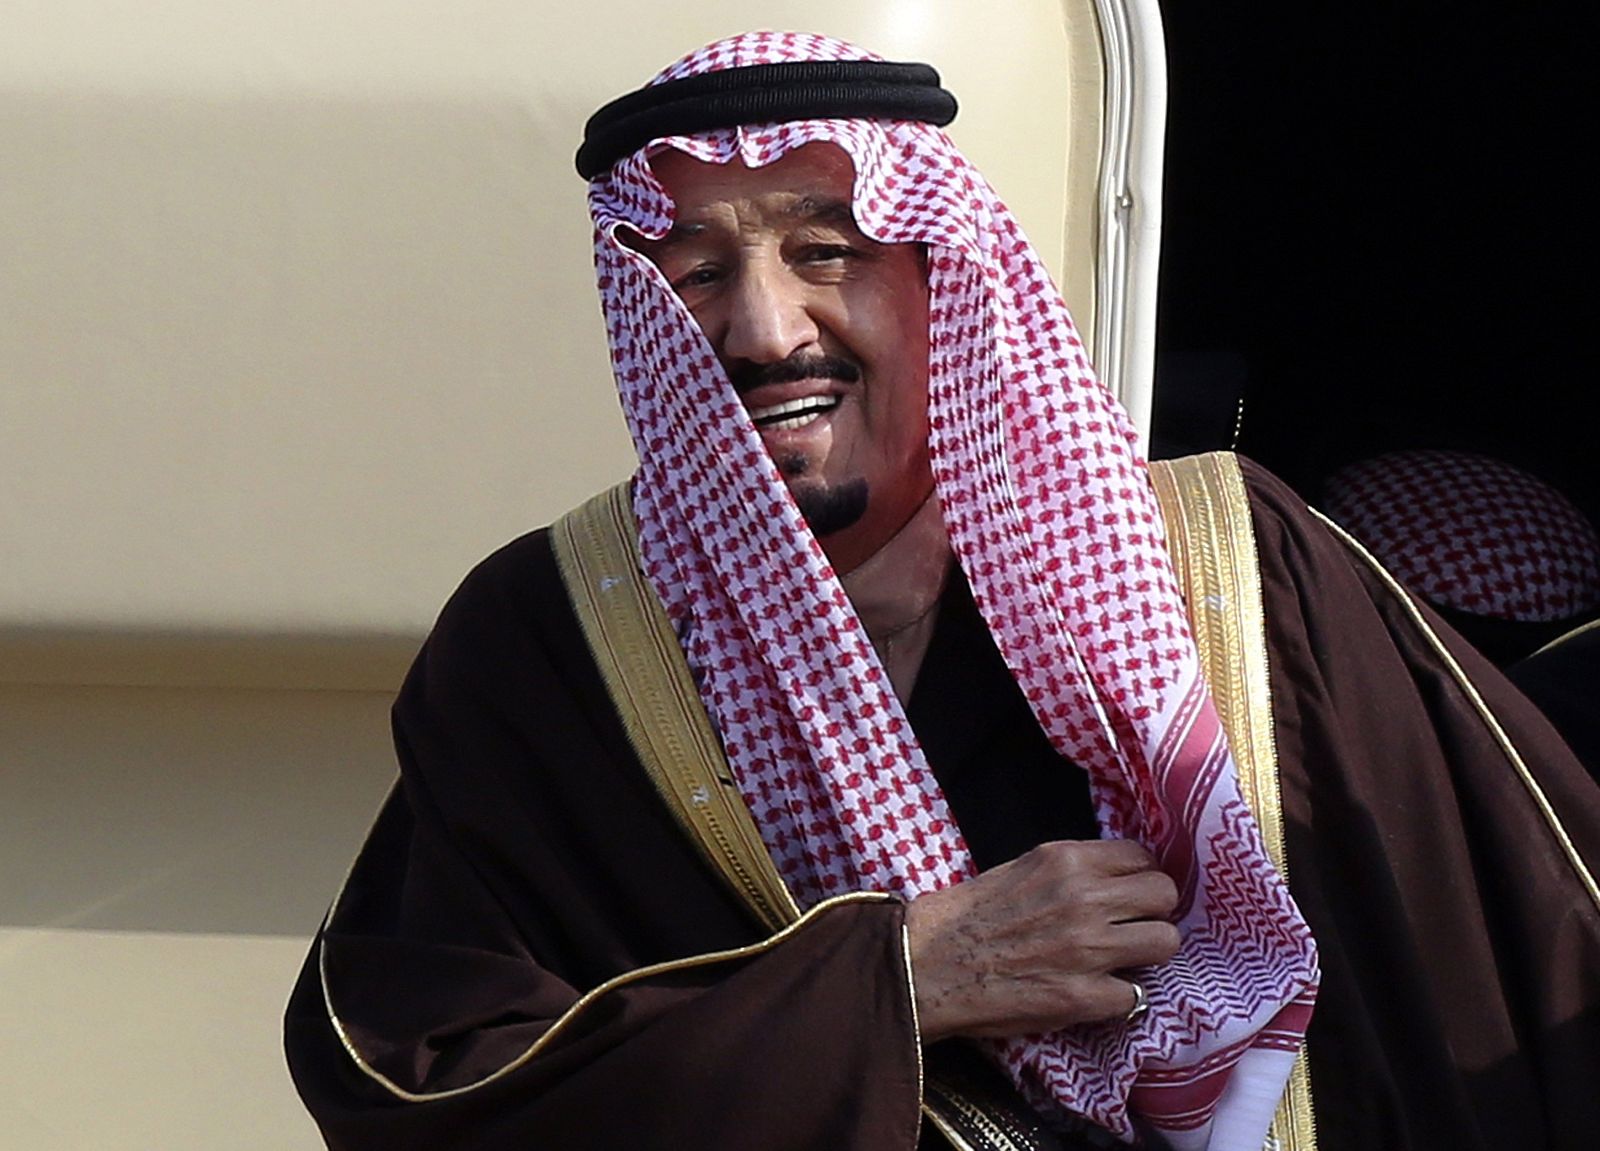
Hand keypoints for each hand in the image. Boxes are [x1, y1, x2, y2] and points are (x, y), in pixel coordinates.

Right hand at [904, 839, 1179, 1042]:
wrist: (927, 964)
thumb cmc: (966, 915)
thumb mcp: (1022, 869)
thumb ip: (1072, 872)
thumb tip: (1116, 882)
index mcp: (1067, 860)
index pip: (1143, 857)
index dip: (1138, 878)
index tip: (1128, 894)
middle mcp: (1085, 898)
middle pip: (1164, 894)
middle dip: (1152, 912)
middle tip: (1131, 927)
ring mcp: (1088, 948)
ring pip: (1165, 942)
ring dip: (1146, 954)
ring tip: (1121, 961)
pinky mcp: (1083, 996)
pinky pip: (1135, 995)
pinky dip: (1117, 998)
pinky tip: (1093, 994)